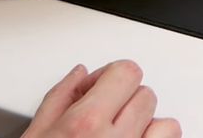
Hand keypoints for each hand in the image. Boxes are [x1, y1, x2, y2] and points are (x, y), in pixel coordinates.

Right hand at [22, 61, 181, 137]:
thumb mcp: (35, 135)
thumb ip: (58, 100)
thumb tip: (79, 75)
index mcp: (86, 123)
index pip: (126, 71)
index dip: (112, 75)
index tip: (100, 88)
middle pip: (144, 93)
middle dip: (125, 99)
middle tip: (105, 115)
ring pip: (166, 121)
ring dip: (147, 123)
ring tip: (125, 133)